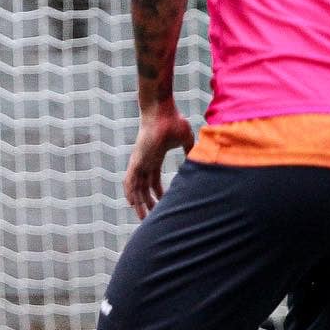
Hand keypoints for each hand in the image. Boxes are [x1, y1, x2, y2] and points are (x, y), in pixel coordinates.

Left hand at [124, 104, 194, 218]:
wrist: (162, 111)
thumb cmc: (173, 122)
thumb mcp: (186, 140)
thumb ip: (190, 150)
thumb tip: (200, 156)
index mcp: (155, 158)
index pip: (153, 180)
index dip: (157, 193)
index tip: (163, 203)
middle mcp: (145, 162)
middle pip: (143, 188)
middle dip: (148, 203)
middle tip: (151, 217)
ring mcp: (139, 161)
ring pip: (135, 188)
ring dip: (139, 203)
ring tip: (143, 217)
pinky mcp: (136, 160)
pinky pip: (129, 180)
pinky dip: (130, 192)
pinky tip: (132, 203)